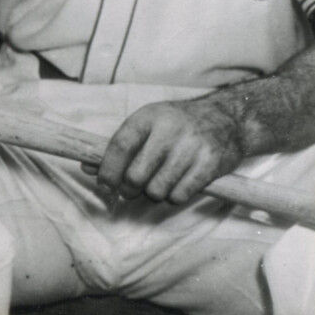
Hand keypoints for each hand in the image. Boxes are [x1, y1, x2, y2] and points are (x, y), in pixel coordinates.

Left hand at [93, 96, 246, 206]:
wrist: (227, 118)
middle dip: (129, 189)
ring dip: (153, 194)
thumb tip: (87, 168)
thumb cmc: (177, 124)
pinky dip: (173, 197)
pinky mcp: (210, 163)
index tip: (104, 185)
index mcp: (149, 117)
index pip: (120, 146)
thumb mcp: (148, 124)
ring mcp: (192, 146)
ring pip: (157, 190)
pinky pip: (180, 195)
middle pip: (136, 175)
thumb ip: (119, 146)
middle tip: (132, 190)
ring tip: (158, 184)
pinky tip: (177, 186)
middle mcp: (170, 129)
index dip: (107, 170)